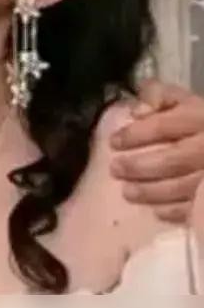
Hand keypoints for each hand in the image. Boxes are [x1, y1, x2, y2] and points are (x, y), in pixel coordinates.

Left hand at [110, 81, 203, 222]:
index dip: (135, 135)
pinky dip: (177, 210)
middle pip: (172, 160)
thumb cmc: (200, 119)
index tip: (113, 142)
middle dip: (140, 167)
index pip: (161, 127)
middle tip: (115, 170)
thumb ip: (158, 96)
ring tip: (128, 193)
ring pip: (184, 185)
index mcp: (198, 118)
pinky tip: (157, 212)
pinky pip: (197, 205)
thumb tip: (136, 110)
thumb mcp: (182, 99)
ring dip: (153, 191)